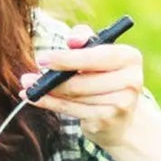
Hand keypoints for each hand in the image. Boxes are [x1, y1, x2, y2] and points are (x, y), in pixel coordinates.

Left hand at [20, 23, 160, 160]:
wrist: (121, 118)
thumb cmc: (105, 76)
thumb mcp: (98, 53)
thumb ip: (85, 39)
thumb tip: (72, 40)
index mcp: (130, 57)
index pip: (96, 57)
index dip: (67, 59)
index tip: (43, 59)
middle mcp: (131, 81)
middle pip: (82, 80)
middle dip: (53, 78)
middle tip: (29, 76)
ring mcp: (121, 104)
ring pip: (74, 96)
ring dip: (48, 92)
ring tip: (30, 87)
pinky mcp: (107, 121)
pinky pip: (71, 110)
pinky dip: (50, 104)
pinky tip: (35, 98)